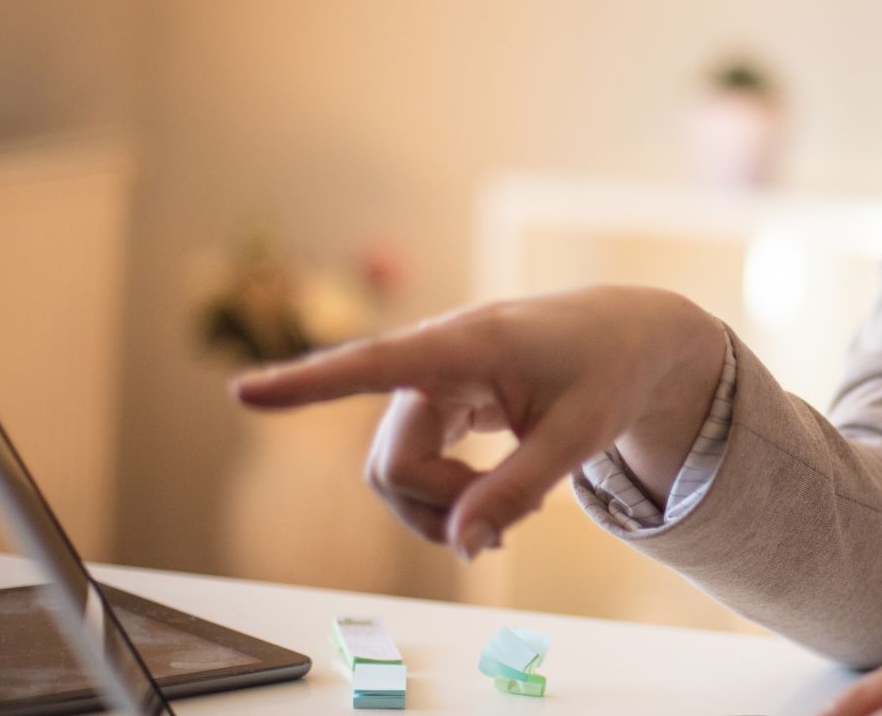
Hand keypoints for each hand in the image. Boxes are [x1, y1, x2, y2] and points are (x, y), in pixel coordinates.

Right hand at [231, 284, 724, 560]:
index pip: (375, 364)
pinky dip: (452, 496)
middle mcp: (440, 358)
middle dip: (438, 507)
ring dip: (443, 507)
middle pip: (393, 459)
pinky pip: (418, 462)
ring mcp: (439, 381)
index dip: (308, 383)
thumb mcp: (581, 435)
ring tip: (515, 516)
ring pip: (398, 468)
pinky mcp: (447, 401)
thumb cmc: (612, 369)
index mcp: (469, 344)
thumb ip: (520, 489)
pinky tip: (500, 506)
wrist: (636, 336)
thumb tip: (464, 545)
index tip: (245, 392)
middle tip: (510, 531)